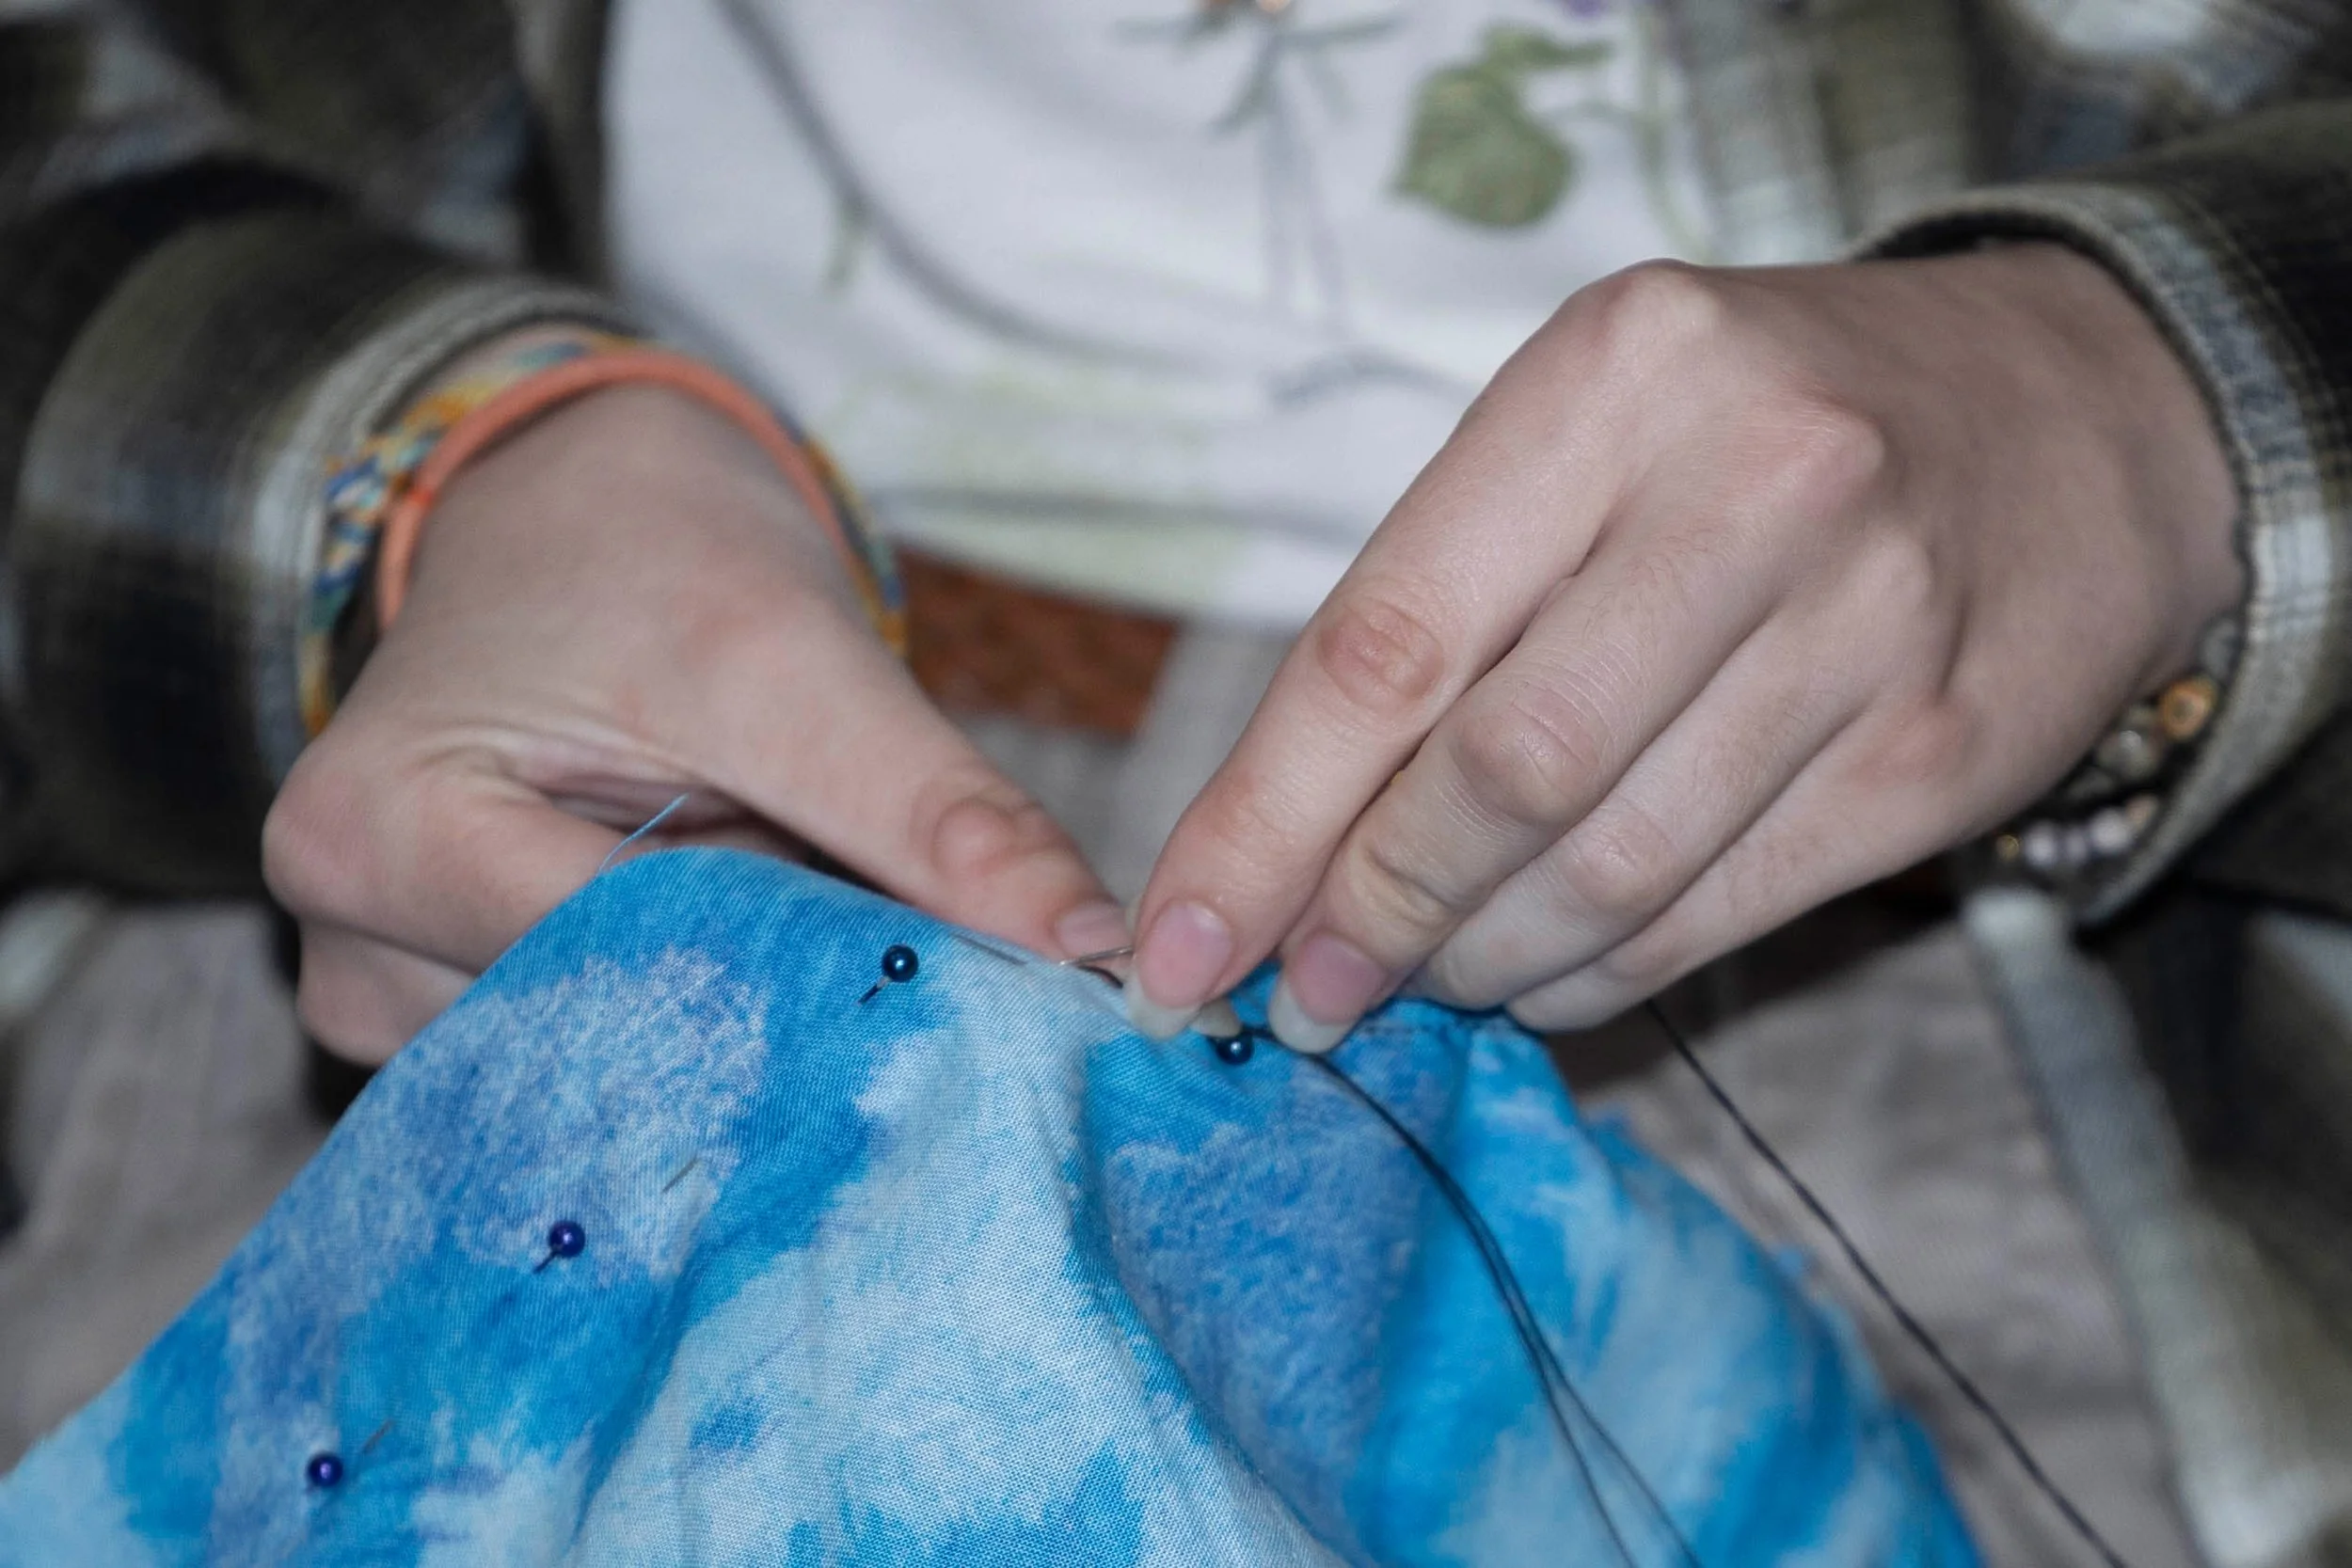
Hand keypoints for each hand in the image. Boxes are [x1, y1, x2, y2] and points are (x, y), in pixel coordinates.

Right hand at [265, 383, 1124, 1061]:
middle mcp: (354, 952)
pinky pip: (622, 1053)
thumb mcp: (793, 657)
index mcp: (378, 841)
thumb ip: (935, 813)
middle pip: (620, 1040)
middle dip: (793, 1025)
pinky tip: (788, 975)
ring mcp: (401, 999)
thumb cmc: (645, 553)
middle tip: (954, 1009)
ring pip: (632, 1066)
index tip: (986, 1012)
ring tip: (849, 949)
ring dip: (762, 1024)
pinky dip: (725, 1019)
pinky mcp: (470, 1012)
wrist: (570, 508)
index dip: (817, 985)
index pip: (629, 968)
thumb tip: (1090, 952)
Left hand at [1128, 246, 2241, 1047]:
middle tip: (1301, 993)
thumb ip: (1437, 609)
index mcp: (1615, 376)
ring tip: (1418, 976)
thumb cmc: (1762, 428)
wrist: (2077, 419)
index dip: (1261, 822)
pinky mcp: (1941, 756)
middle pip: (1496, 774)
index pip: (1386, 644)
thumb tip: (1273, 846)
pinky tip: (1538, 975)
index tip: (1175, 948)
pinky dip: (1596, 975)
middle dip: (1365, 914)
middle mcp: (1758, 483)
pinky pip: (1716, 917)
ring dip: (1476, 958)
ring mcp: (1871, 624)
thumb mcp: (1587, 434)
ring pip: (1608, 868)